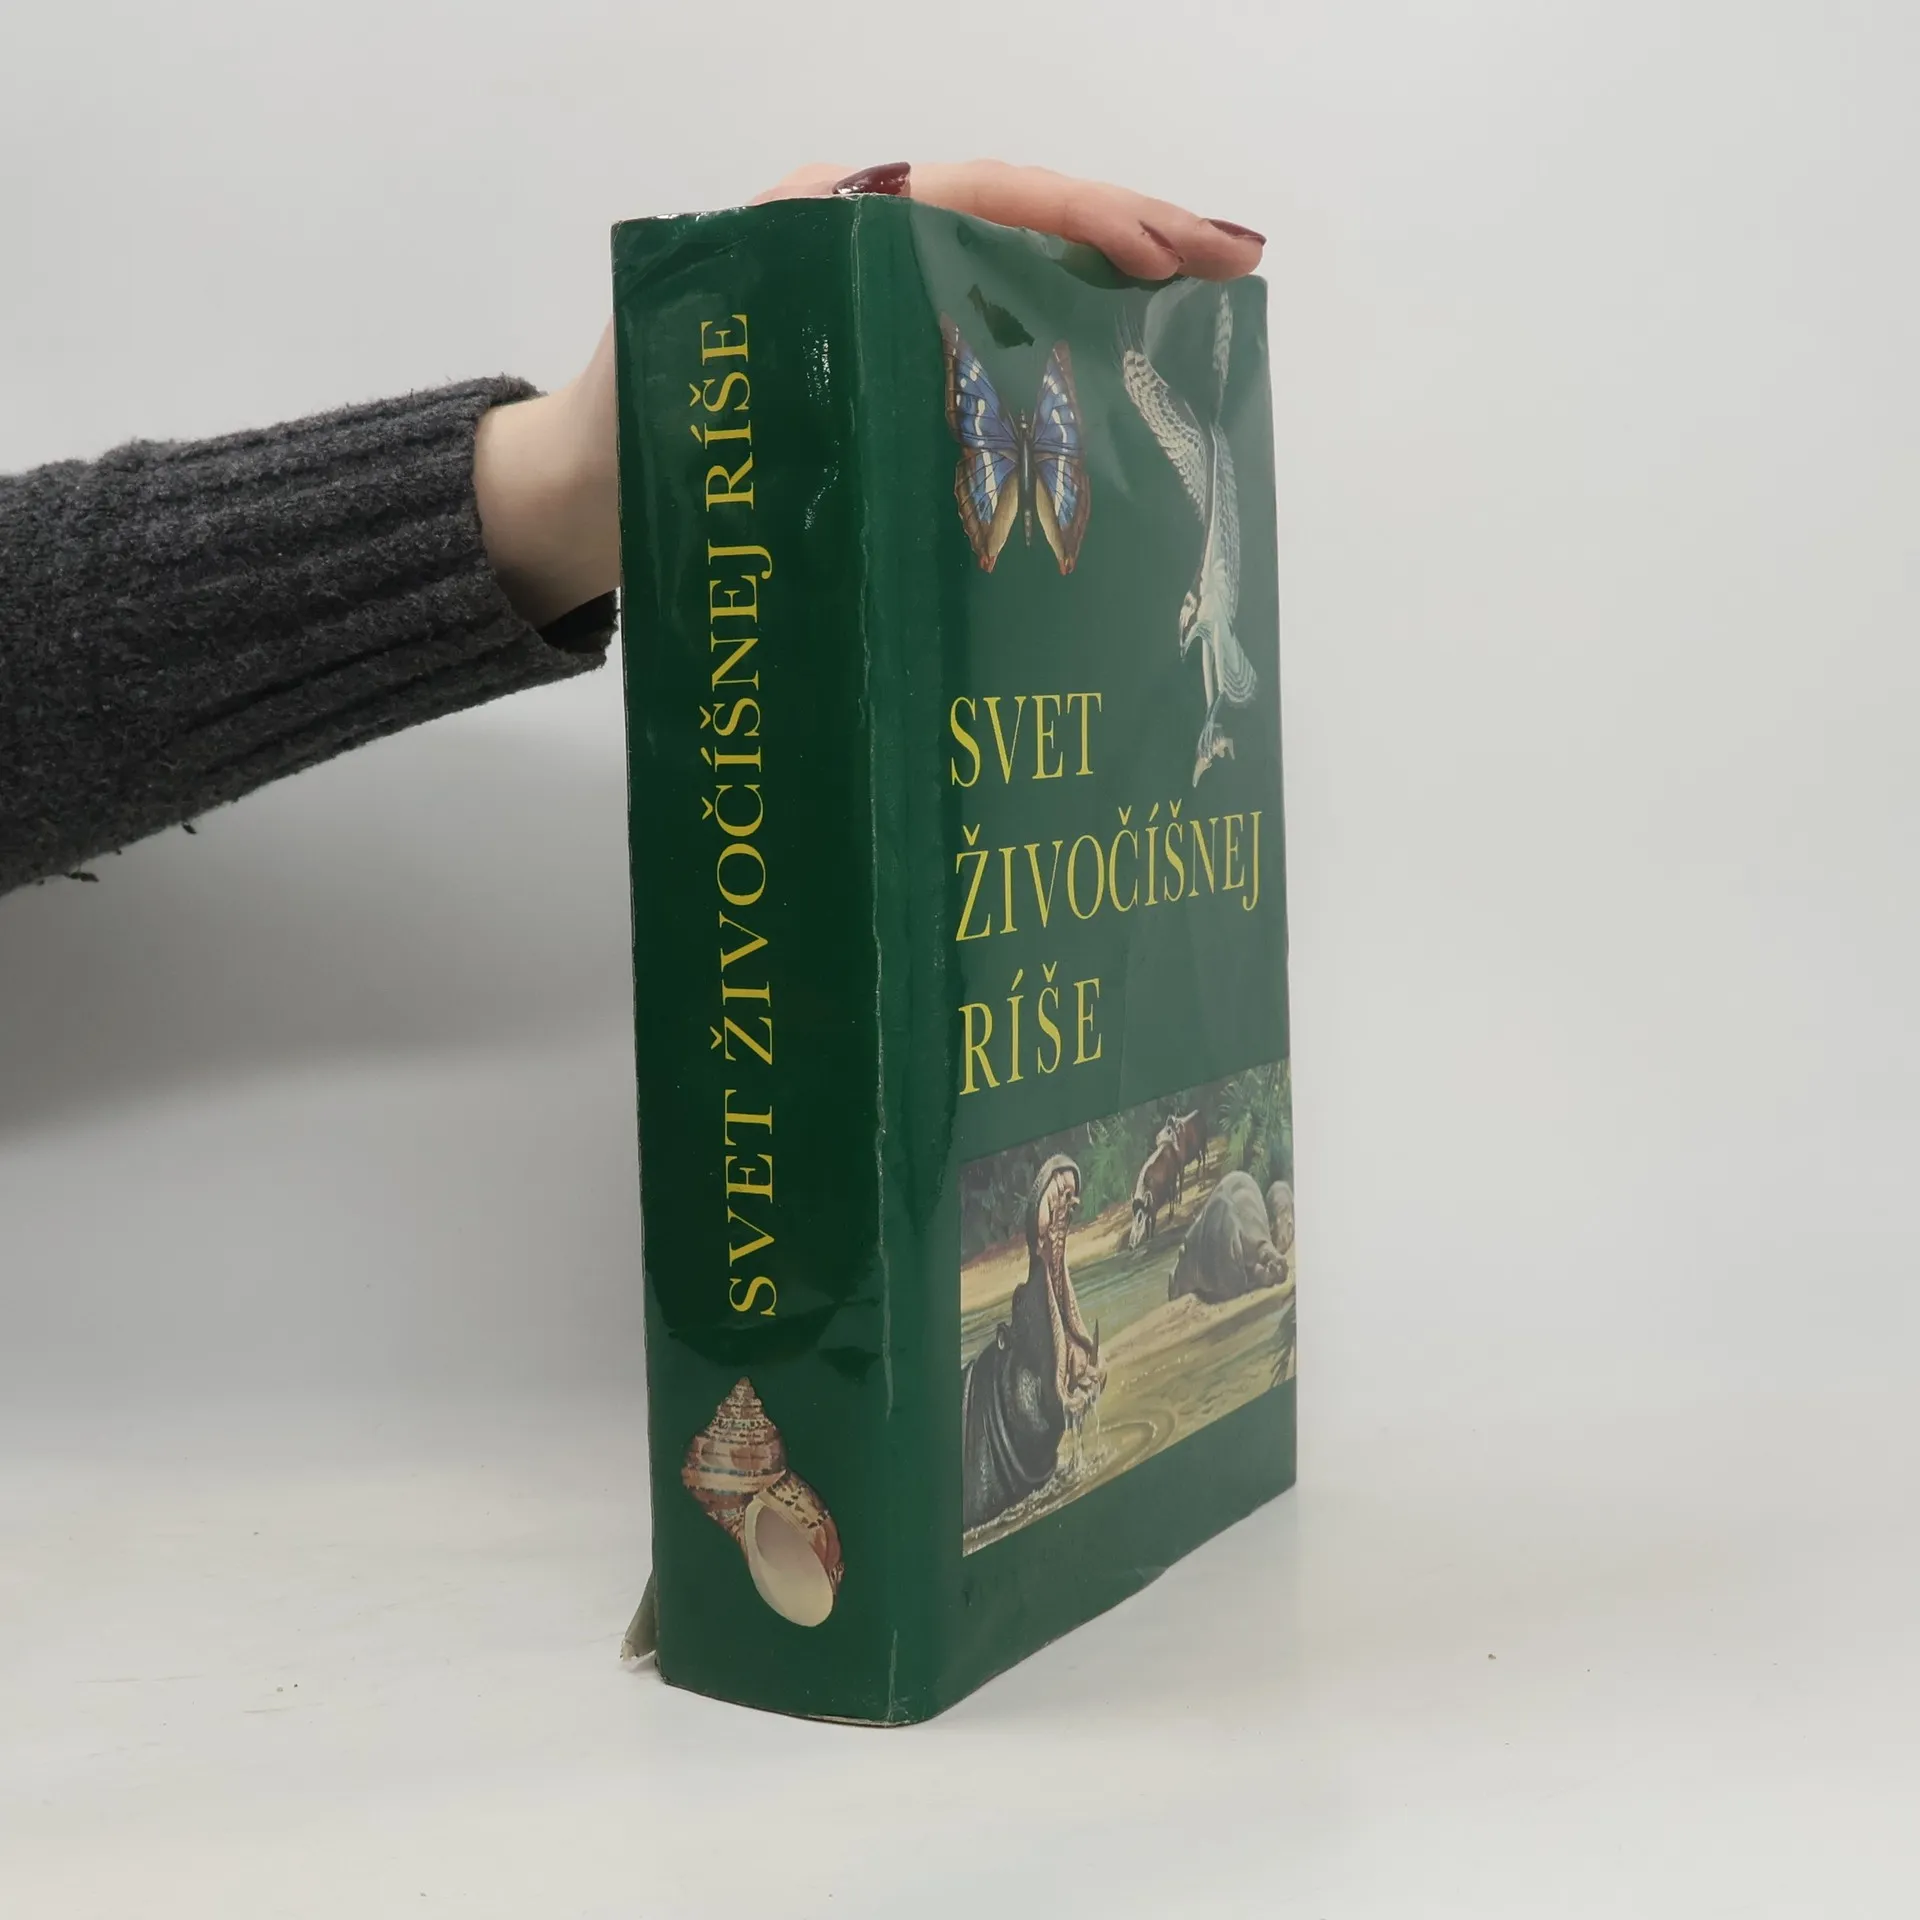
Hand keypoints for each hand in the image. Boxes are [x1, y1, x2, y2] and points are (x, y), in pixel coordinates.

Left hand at [474, 162, 1266, 627]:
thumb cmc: (634, 429)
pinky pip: (994, 326)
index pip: (976, 193)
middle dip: (1132, 227)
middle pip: (1020, 214)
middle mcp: (867, 247)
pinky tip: (1131, 355)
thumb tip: (883, 287)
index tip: (1161, 253)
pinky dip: (1068, 327)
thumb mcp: (696, 355)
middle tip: (1236, 258)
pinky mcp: (891, 363)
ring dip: (1117, 272)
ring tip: (1212, 290)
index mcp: (827, 225)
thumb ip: (779, 308)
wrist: (586, 491)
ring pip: (1019, 266)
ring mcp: (884, 305)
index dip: (1076, 216)